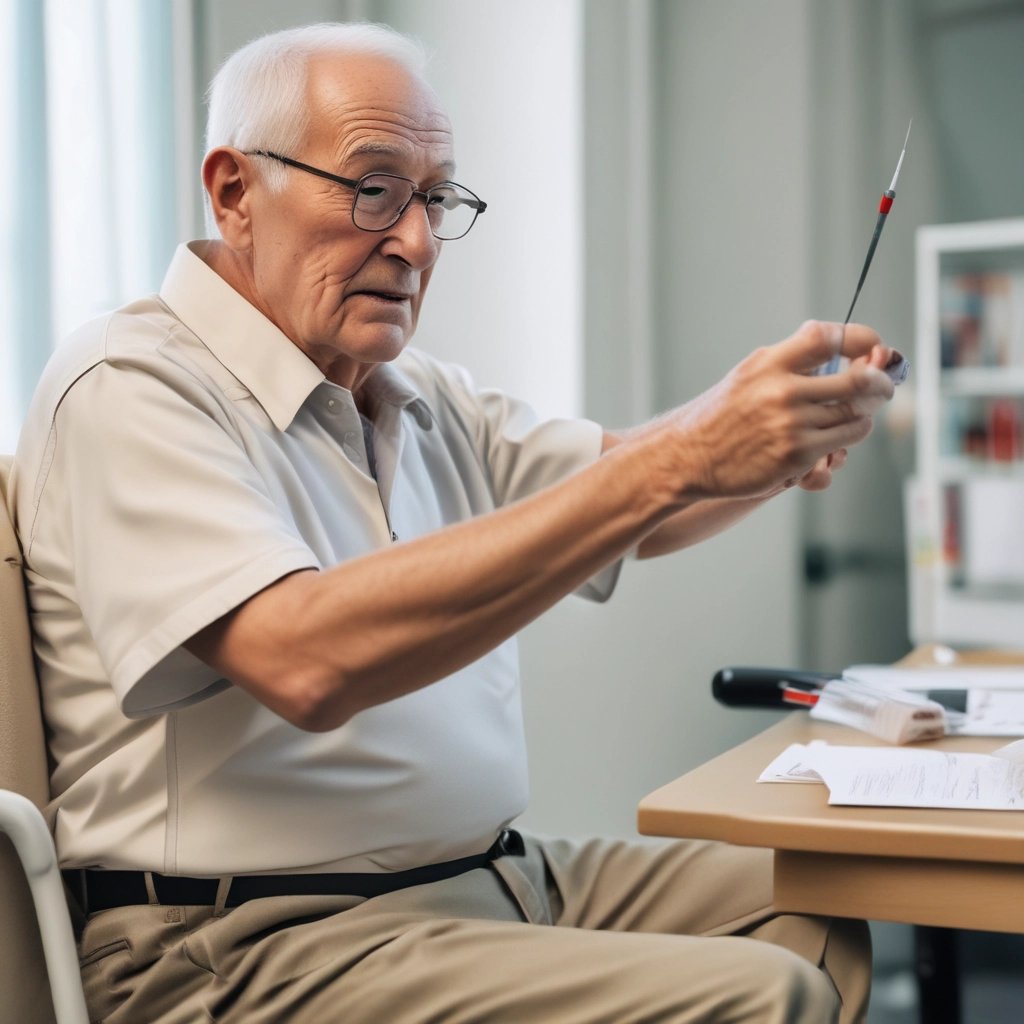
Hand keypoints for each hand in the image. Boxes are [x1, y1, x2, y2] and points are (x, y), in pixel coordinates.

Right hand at [662, 320, 895, 499]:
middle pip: (858, 380)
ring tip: (854, 413)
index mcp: (771, 363)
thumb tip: (835, 338)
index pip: (830, 338)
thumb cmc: (723, 414)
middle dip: (881, 381)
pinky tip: (837, 437)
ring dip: (863, 414)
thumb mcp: (749, 373)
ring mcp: (791, 426)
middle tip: (884, 384)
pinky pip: (843, 443)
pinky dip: (847, 438)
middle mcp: (783, 392)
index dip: (862, 339)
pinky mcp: (796, 457)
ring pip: (857, 416)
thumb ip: (791, 357)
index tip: (873, 347)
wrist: (689, 457)